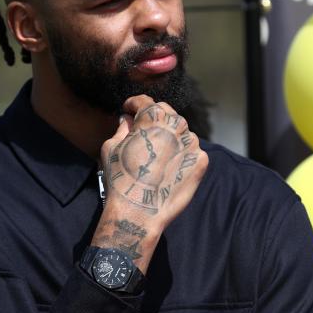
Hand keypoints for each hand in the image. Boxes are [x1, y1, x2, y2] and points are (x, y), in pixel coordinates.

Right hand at [93, 95, 207, 273]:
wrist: (140, 211)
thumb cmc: (121, 178)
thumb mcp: (111, 148)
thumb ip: (122, 128)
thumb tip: (128, 120)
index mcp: (153, 117)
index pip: (145, 101)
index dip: (134, 104)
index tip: (129, 109)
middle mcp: (176, 125)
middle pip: (166, 114)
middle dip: (154, 119)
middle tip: (143, 130)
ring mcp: (192, 143)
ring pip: (181, 132)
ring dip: (170, 137)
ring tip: (158, 153)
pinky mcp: (201, 161)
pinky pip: (192, 151)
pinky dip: (181, 154)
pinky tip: (169, 167)